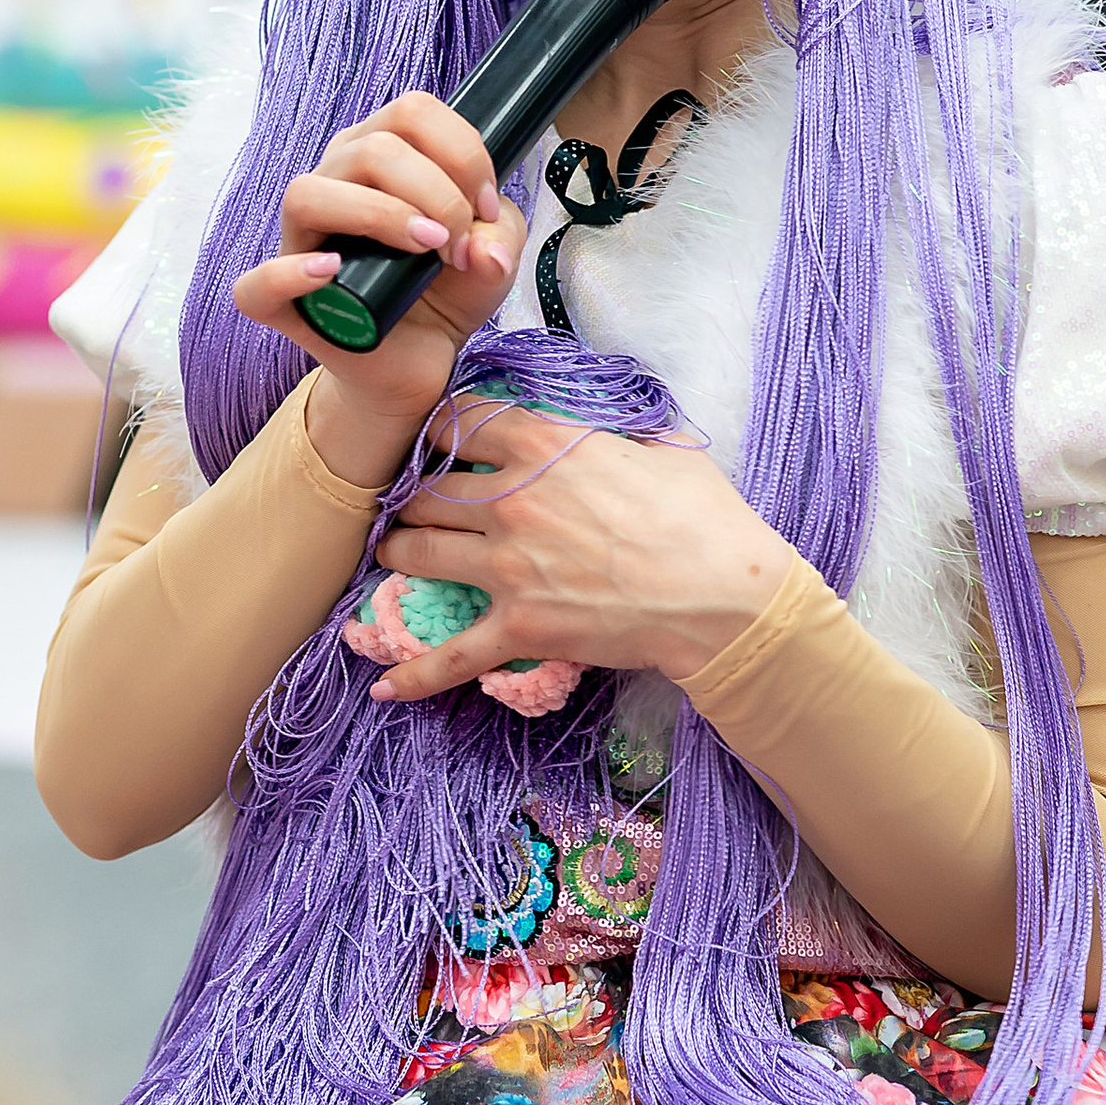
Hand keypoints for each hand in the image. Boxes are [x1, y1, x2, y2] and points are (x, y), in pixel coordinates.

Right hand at [231, 92, 524, 488]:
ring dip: (380, 215)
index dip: (461, 153)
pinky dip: (291, 274)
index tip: (487, 208)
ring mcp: (300, 239)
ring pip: (309, 192)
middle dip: (436, 192)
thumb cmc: (448, 290)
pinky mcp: (279, 301)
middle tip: (460, 243)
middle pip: (372, 147)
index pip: (411, 112)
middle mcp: (333, 182)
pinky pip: (258, 283)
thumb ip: (503, 236)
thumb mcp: (494, 254)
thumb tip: (484, 251)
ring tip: (425, 248)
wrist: (421, 358)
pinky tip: (333, 271)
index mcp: (379, 155)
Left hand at [356, 404, 792, 698]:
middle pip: (428, 489)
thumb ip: (615, 425)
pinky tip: (382, 690)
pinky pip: (449, 656)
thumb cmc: (703, 515)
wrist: (723, 594)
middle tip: (410, 502)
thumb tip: (606, 414)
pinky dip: (413, 675)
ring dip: (398, 551)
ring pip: (417, 552)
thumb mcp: (661, 443)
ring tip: (393, 553)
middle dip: (413, 494)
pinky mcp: (518, 627)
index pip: (460, 420)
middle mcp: (512, 500)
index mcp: (544, 443)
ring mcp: (508, 566)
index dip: (440, 428)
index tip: (436, 438)